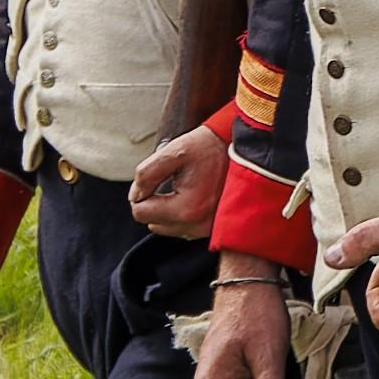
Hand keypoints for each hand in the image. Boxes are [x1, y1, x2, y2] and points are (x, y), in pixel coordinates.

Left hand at [126, 119, 225, 240]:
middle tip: (169, 181)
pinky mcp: (212, 229)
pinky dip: (180, 215)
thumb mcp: (173, 151)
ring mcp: (206, 230)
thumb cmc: (207, 147)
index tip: (156, 176)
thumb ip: (146, 174)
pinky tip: (192, 196)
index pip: (140, 213)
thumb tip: (135, 195)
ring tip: (182, 188)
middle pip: (152, 223)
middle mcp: (197, 226)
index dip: (141, 192)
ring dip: (166, 211)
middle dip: (154, 203)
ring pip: (166, 228)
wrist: (242, 150)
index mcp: (186, 208)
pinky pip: (182, 229)